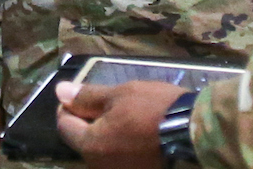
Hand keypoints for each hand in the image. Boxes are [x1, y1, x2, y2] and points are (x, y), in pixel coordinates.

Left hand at [56, 80, 185, 168]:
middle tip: (105, 102)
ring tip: (123, 115)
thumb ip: (87, 97)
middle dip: (88, 121)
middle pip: (83, 140)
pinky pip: (119, 157)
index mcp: (91, 146)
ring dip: (106, 133)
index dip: (68, 106)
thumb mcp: (119, 94)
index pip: (65, 125)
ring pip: (102, 150)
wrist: (193, 131)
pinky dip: (121, 144)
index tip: (80, 94)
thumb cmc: (152, 108)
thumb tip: (59, 91)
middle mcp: (100, 166)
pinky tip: (136, 131)